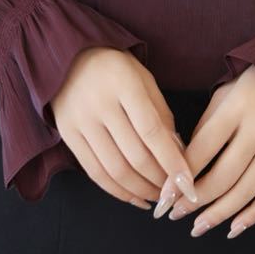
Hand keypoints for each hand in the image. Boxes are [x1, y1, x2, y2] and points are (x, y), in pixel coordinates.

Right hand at [49, 48, 199, 210]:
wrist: (67, 55)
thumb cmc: (115, 68)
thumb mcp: (144, 80)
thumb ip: (162, 116)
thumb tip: (178, 155)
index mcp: (124, 85)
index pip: (152, 132)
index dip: (172, 162)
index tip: (187, 184)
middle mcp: (99, 104)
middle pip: (135, 155)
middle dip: (159, 181)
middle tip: (174, 193)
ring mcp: (80, 121)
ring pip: (114, 169)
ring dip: (140, 190)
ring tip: (157, 198)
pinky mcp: (67, 134)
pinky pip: (94, 172)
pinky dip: (116, 191)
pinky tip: (134, 198)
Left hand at [156, 66, 254, 237]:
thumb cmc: (250, 87)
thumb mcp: (221, 96)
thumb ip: (204, 130)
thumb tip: (183, 170)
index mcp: (235, 108)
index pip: (202, 151)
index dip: (180, 177)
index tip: (163, 197)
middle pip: (223, 176)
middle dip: (195, 201)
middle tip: (175, 214)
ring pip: (247, 190)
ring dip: (220, 214)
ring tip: (199, 227)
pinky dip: (254, 215)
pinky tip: (234, 227)